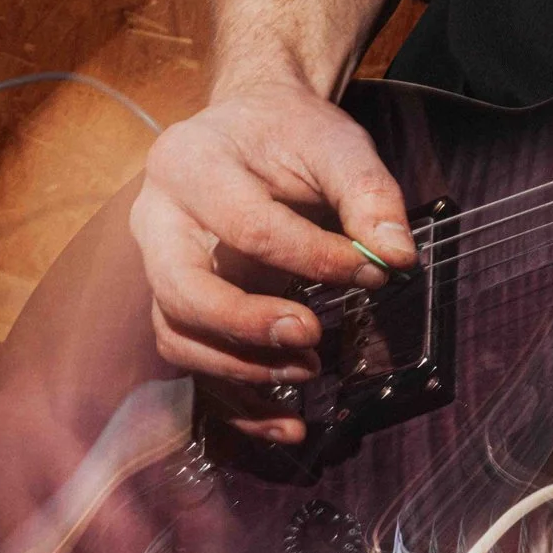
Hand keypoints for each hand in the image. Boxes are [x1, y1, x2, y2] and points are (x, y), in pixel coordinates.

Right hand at [129, 77, 418, 441]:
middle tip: (311, 336)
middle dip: (248, 325)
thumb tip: (395, 256)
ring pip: (178, 335)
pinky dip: (237, 403)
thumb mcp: (335, 144)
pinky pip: (194, 365)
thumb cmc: (289, 136)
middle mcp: (157, 220)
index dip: (309, 258)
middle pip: (182, 291)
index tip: (368, 272)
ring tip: (308, 369)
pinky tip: (286, 424)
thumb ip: (368, 194)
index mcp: (189, 165)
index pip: (245, 226)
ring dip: (241, 369)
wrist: (249, 129)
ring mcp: (159, 268)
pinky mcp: (177, 307)